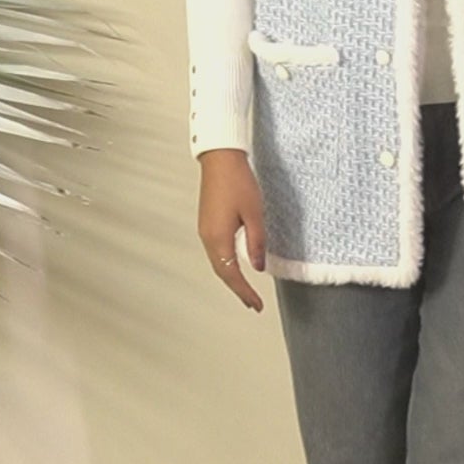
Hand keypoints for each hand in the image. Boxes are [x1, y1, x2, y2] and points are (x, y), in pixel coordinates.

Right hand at [196, 149, 265, 310]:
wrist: (221, 159)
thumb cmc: (238, 182)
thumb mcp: (255, 214)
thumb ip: (256, 243)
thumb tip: (258, 267)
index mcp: (219, 238)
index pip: (232, 275)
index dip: (244, 292)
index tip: (257, 305)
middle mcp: (208, 237)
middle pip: (222, 272)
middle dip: (237, 289)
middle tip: (253, 303)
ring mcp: (205, 230)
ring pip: (218, 263)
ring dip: (231, 278)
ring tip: (246, 289)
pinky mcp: (207, 223)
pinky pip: (216, 251)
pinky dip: (226, 264)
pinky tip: (237, 265)